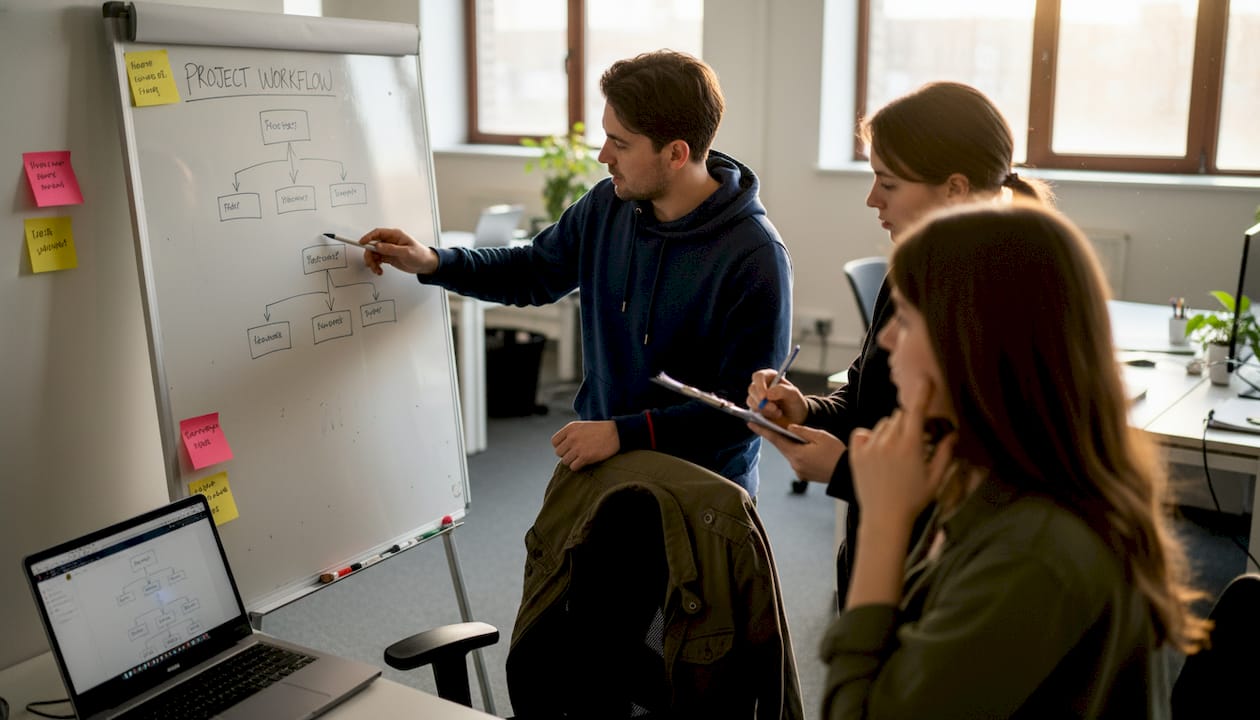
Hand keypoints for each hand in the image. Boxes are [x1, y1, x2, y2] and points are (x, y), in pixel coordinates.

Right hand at [359, 227, 438, 275]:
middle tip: (371, 263)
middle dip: (369, 254)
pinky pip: (377, 260)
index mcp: (395, 235)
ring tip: (377, 270)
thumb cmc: (420, 255)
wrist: (425, 265)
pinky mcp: (388, 257)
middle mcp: (390, 241)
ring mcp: (388, 249)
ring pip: (374, 254)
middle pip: (373, 245)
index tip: (362, 243)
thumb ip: (392, 249)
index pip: (378, 233)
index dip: (368, 237)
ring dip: (372, 262)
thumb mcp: (407, 252)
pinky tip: (379, 271)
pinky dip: (376, 266)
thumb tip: (378, 246)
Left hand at [551, 420, 619, 470]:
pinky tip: (584, 462)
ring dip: (572, 461)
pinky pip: (573, 467)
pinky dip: (578, 467)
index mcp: (570, 428)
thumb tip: (563, 446)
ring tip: (581, 458)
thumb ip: (570, 434)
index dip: (560, 446)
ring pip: (565, 461)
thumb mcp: (582, 426)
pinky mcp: (586, 457)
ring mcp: (578, 448)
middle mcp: (572, 437)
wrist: (616, 432)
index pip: (554, 441)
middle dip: (566, 454)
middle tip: (575, 454)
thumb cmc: (600, 429)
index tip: (568, 448)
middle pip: (559, 453)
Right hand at [747, 368, 807, 425]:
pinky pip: (752, 410)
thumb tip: (767, 393)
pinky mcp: (755, 408)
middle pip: (752, 389)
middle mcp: (761, 385)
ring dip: (764, 409)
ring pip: (751, 401)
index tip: (764, 396)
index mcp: (770, 377)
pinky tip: (774, 415)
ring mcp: (756, 397)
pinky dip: (763, 414)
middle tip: (775, 409)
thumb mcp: (793, 395)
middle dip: (762, 401)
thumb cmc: (795, 402)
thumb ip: (782, 390)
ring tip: (778, 413)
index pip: (759, 376)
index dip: (759, 385)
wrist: (795, 418)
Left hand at [747, 422, 844, 483]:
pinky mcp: (804, 475)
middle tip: (769, 424)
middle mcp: (795, 465)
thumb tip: (789, 427)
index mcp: (797, 454)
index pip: (775, 440)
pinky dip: (799, 453)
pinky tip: (808, 449)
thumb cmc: (837, 453)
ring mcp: (799, 471)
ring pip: (790, 453)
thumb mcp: (821, 436)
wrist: (846, 474)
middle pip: (782, 447)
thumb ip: (803, 431)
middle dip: (778, 436)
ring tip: (798, 437)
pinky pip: (797, 460)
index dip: (762, 430)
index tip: (750, 424)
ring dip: (791, 445)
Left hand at [847, 381, 955, 531]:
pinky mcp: (855, 454)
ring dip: (891, 430)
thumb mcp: (936, 478)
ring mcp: (869, 446)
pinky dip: (870, 436)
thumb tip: (953, 434)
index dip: (922, 393)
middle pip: (900, 415)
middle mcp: (888, 441)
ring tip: (896, 452)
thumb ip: (945, 453)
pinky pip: (863, 432)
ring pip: (883, 424)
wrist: (884, 518)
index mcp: (910, 445)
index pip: (916, 410)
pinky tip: (877, 450)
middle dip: (908, 421)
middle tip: (914, 440)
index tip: (926, 379)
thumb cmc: (914, 500)